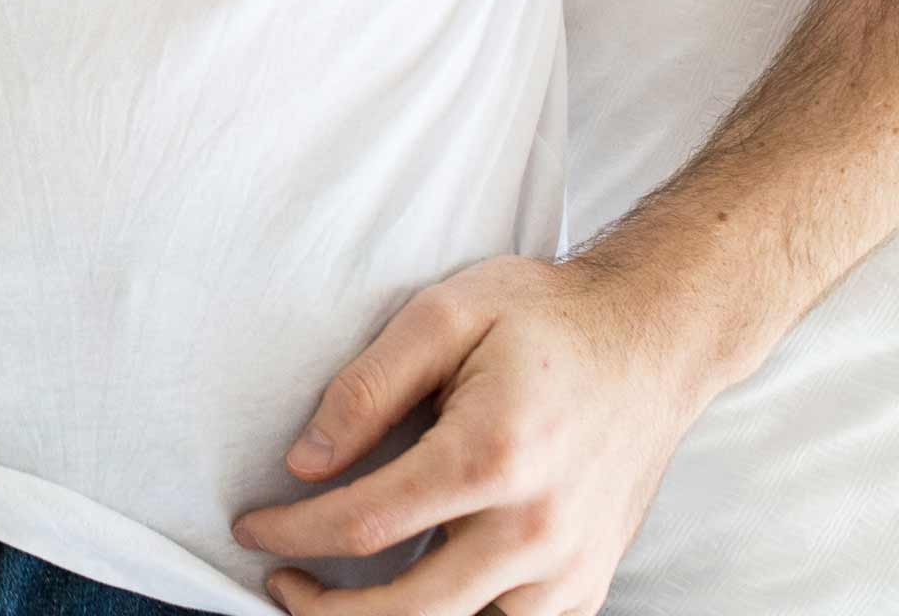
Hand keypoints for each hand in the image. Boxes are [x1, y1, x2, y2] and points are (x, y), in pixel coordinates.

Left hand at [231, 254, 707, 615]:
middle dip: (324, 610)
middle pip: (408, 611)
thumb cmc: (541, 317)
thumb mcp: (444, 313)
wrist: (650, 341)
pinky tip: (409, 596)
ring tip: (329, 596)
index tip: (250, 528)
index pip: (365, 522)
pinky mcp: (587, 585)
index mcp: (491, 455)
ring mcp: (569, 569)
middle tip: (278, 581)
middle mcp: (536, 529)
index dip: (293, 533)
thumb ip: (367, 386)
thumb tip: (305, 462)